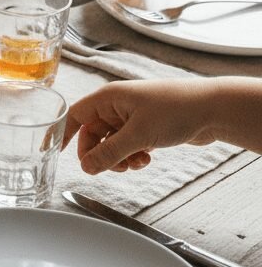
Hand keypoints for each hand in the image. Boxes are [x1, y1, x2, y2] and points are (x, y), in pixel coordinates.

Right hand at [63, 79, 219, 174]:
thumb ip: (109, 153)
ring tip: (135, 164)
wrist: (214, 109)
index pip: (74, 116)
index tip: (54, 152)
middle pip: (92, 134)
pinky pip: (127, 145)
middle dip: (99, 154)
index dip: (62, 134)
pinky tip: (146, 159)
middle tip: (108, 168)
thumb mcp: (138, 135)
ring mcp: (131, 116)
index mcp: (108, 98)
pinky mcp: (145, 127)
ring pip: (110, 143)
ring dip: (118, 158)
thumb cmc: (177, 109)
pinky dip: (132, 156)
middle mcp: (116, 106)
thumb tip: (87, 167)